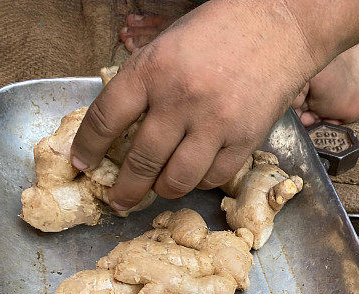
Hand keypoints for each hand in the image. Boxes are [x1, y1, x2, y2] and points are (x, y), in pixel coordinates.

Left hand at [70, 0, 319, 210]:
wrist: (277, 27)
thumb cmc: (217, 33)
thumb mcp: (166, 46)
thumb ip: (143, 84)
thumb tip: (120, 129)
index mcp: (152, 70)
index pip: (105, 118)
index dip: (88, 147)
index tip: (82, 164)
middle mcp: (180, 99)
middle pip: (140, 161)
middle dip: (124, 189)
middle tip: (118, 200)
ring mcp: (214, 123)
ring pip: (177, 180)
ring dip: (163, 191)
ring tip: (158, 190)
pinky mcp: (244, 140)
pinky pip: (213, 178)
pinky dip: (200, 182)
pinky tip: (195, 175)